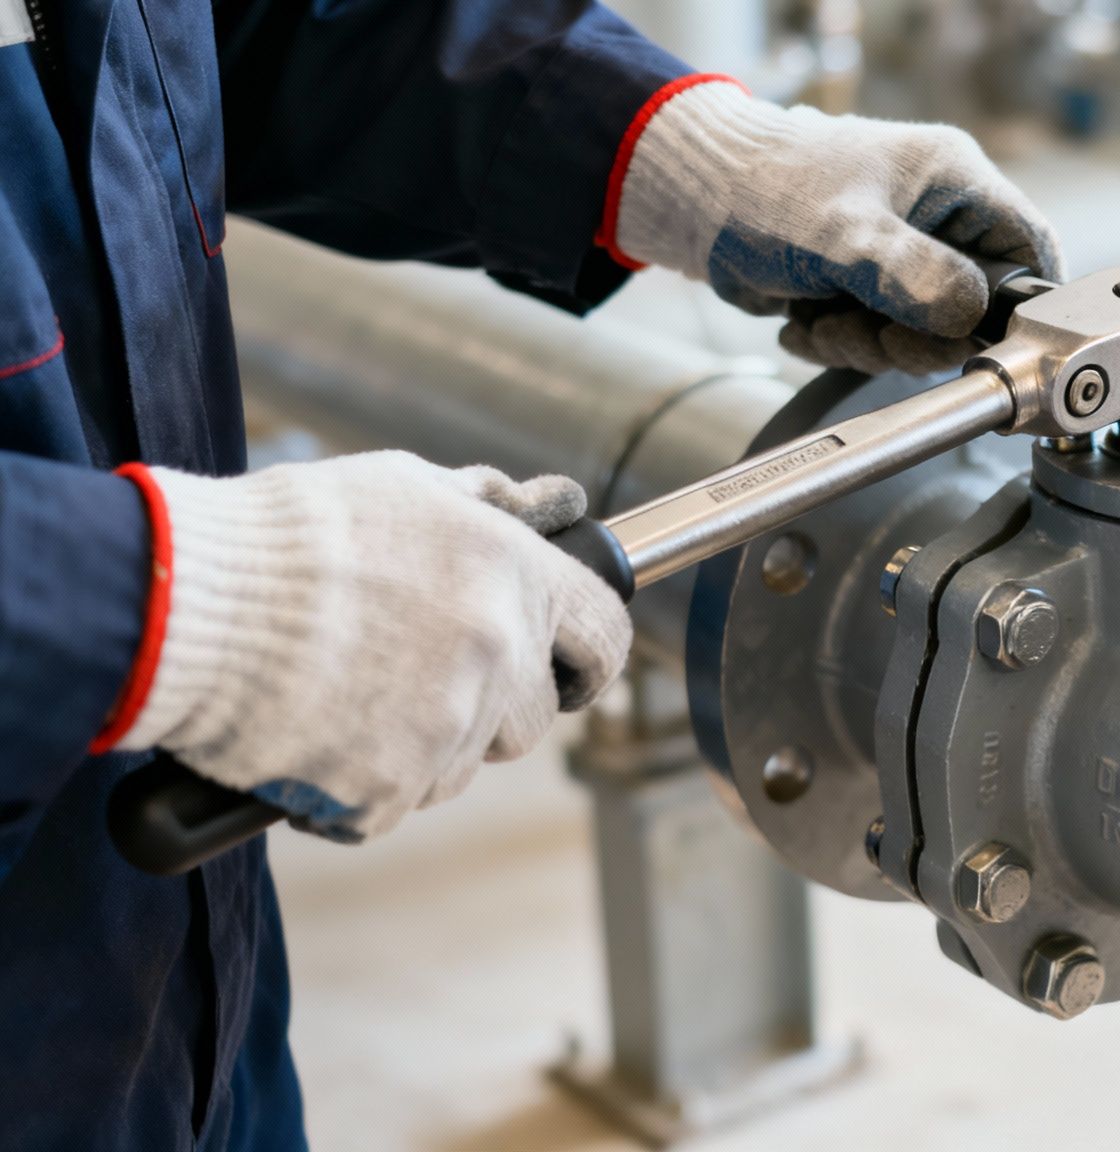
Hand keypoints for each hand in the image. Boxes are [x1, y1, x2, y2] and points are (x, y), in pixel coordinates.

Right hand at [116, 452, 632, 841]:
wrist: (186, 603)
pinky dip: (361, 785)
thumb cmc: (289, 538)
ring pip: (465, 764)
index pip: (606, 636)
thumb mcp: (402, 487)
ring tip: (350, 694)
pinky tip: (318, 735)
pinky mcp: (389, 788)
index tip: (569, 671)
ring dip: (424, 745)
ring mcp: (448, 727)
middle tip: (417, 675)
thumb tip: (553, 503)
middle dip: (491, 705)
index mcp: (515, 576)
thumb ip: (489, 505)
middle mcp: (498, 653)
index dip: (588, 657)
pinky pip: (396, 803)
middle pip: (534, 716)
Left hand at [611, 79, 1062, 374]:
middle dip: (916, 335)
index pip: (1028, 247)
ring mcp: (901, 255)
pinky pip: (880, 340)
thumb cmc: (763, 187)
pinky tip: (805, 317)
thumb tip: (968, 317)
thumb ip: (915, 276)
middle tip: (874, 331)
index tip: (988, 343)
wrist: (692, 202)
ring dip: (868, 342)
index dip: (1018, 303)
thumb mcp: (847, 234)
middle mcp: (936, 218)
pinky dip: (840, 342)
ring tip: (822, 315)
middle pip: (972, 307)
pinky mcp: (867, 288)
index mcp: (953, 180)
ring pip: (922, 333)